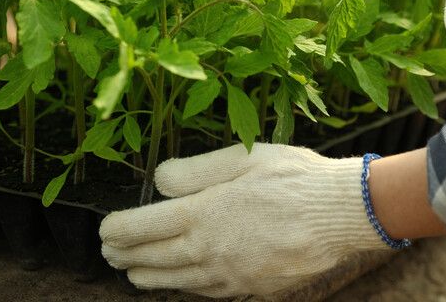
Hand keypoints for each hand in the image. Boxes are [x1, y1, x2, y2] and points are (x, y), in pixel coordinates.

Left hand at [99, 144, 388, 296]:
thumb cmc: (293, 179)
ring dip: (146, 276)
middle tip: (111, 250)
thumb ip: (193, 170)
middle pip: (148, 261)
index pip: (138, 229)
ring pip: (171, 283)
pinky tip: (182, 279)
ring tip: (134, 271)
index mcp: (201, 215)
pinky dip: (182, 286)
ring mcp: (227, 276)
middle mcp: (207, 252)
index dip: (115, 230)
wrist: (340, 215)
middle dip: (123, 256)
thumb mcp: (241, 158)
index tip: (105, 229)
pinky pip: (203, 292)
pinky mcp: (248, 290)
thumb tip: (158, 180)